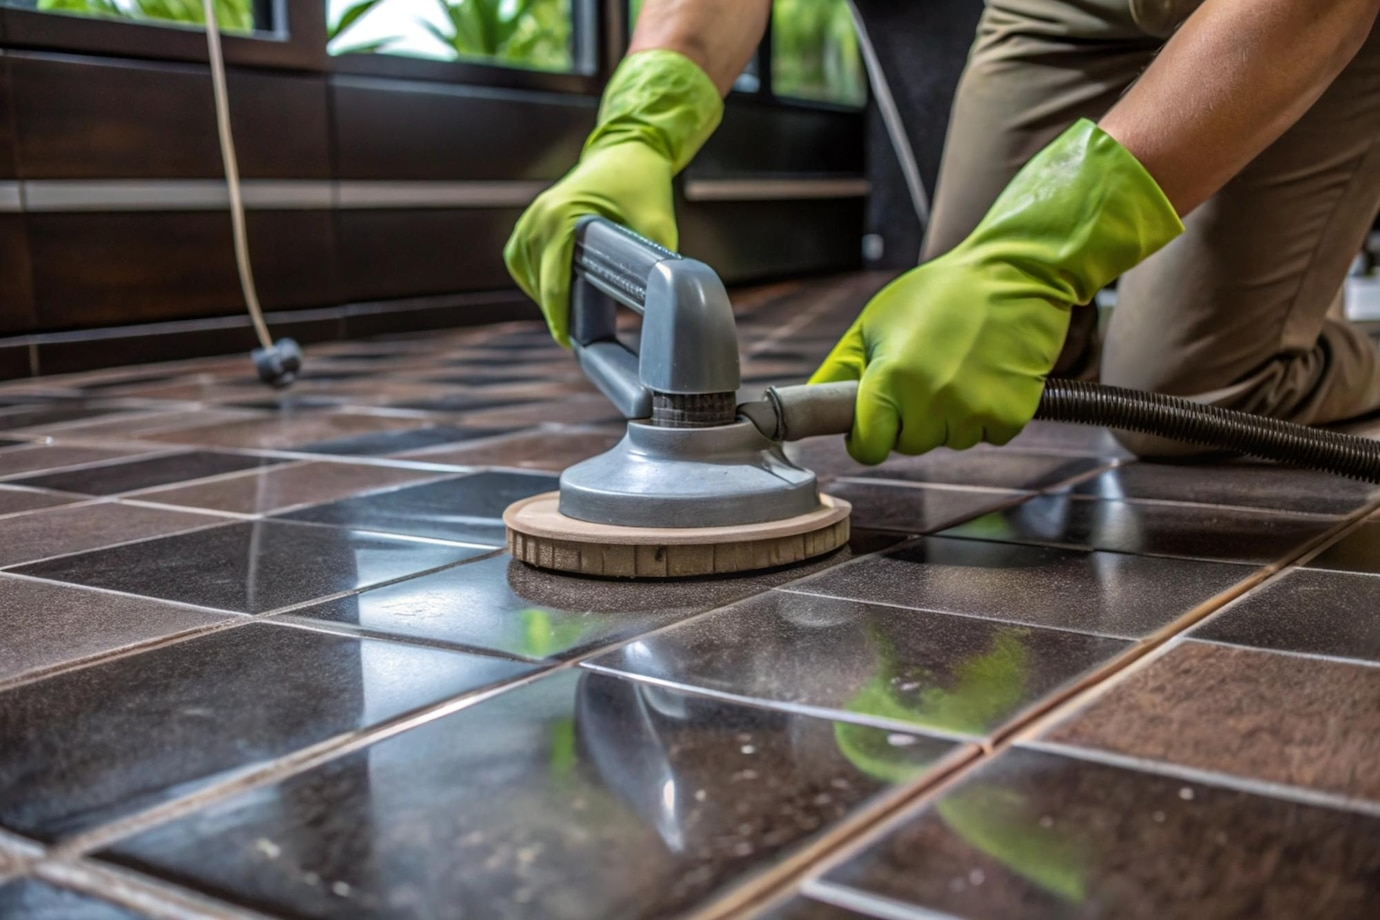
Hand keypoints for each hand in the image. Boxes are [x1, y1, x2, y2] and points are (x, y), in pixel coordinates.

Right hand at [504, 50, 721, 345]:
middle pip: (537, 281)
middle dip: (554, 310)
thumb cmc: (642, 184)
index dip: (559, 318)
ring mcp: (531, 216)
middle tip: (574, 337)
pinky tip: (554, 290)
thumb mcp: (656, 225)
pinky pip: (521, 257)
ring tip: (567, 316)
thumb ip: (658, 263)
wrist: (627, 148)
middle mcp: (539, 217)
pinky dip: (534, 277)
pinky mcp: (531, 218)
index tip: (567, 343)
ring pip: (525, 271)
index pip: (553, 283)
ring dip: (542, 294)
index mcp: (561, 218)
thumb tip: (664, 302)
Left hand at [811, 254, 1072, 462]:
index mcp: (890, 378)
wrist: (1014, 274)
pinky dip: (986, 414)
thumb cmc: (940, 291)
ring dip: (950, 417)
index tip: (873, 425)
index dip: (867, 438)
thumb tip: (812, 403)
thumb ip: (841, 370)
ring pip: (950, 440)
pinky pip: (987, 434)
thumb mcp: (876, 322)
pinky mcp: (1010, 414)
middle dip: (911, 420)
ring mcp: (972, 410)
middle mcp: (930, 400)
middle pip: (910, 444)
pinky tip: (987, 375)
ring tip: (960, 368)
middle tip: (924, 376)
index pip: (869, 447)